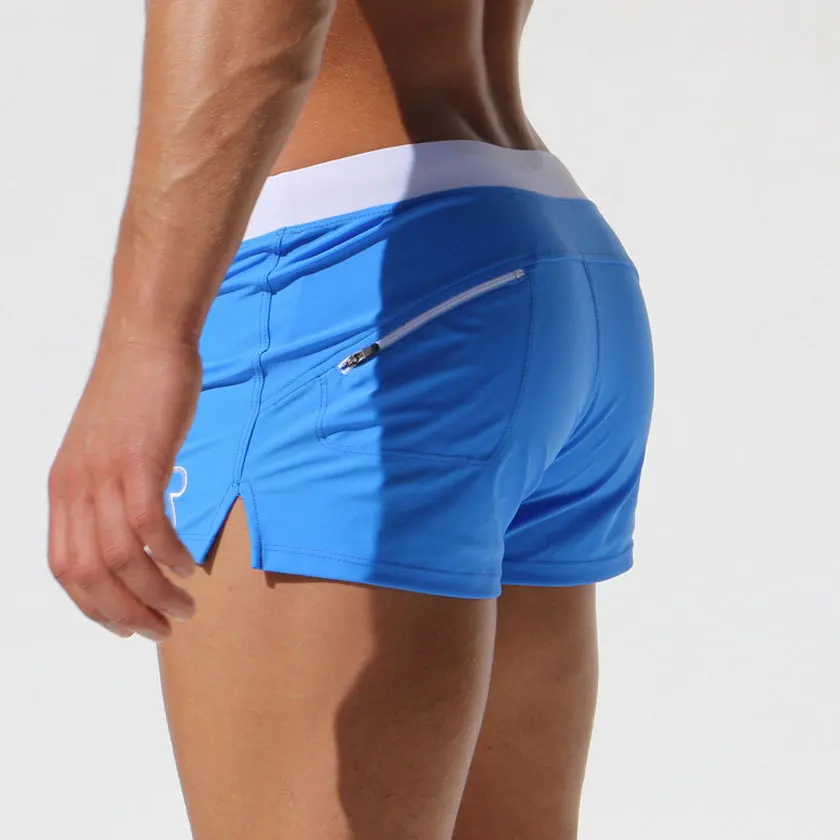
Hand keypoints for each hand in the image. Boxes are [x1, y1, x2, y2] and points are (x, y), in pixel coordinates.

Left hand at [48, 330, 202, 641]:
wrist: (145, 342)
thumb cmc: (133, 395)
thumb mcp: (105, 451)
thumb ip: (107, 492)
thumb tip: (131, 533)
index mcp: (62, 490)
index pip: (65, 568)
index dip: (93, 608)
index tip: (126, 627)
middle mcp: (75, 488)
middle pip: (90, 575)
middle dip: (125, 615)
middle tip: (162, 629)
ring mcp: (105, 475)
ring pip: (121, 559)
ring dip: (153, 595)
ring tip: (184, 608)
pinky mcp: (140, 460)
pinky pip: (150, 527)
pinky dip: (169, 556)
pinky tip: (188, 565)